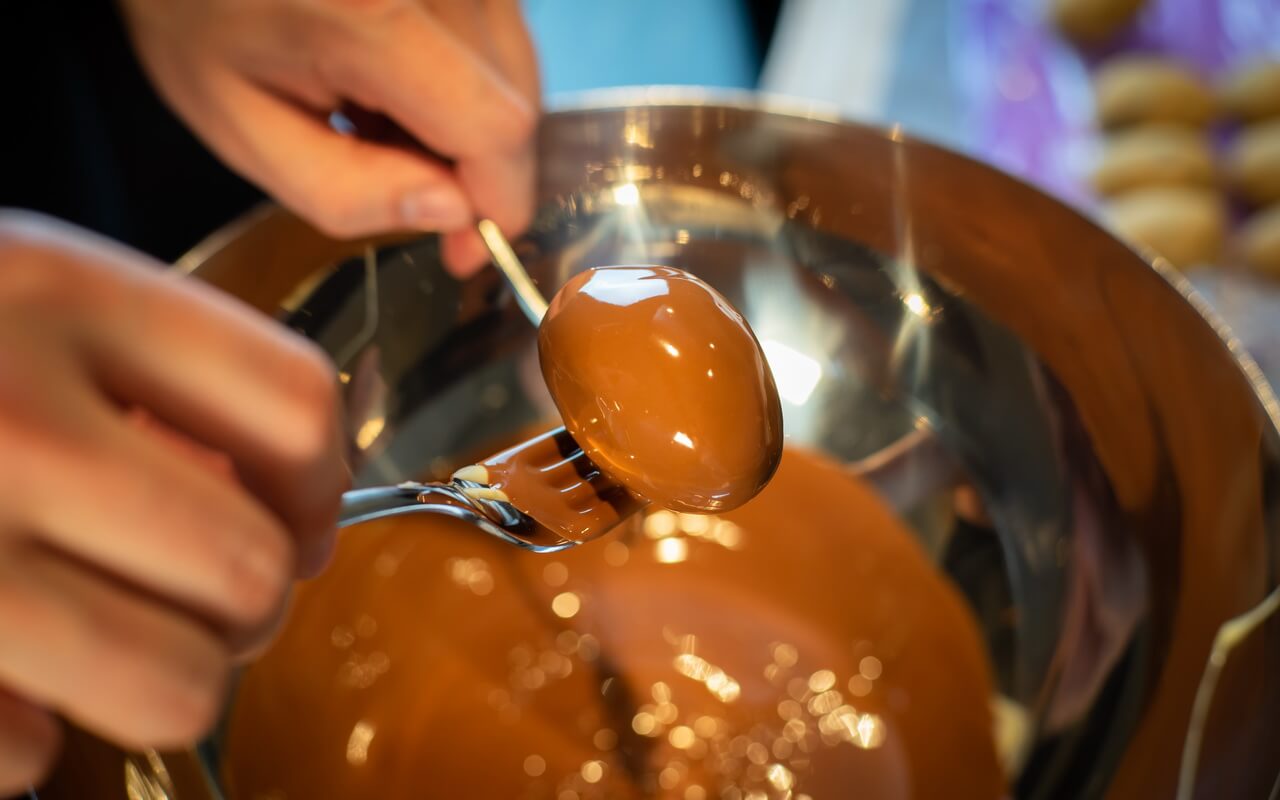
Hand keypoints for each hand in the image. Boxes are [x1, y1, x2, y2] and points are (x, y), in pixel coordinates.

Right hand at [0, 212, 347, 792]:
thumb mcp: (16, 292)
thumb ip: (150, 366)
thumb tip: (289, 500)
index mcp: (59, 293)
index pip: (293, 404)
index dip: (319, 482)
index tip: (297, 518)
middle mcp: (6, 416)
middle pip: (250, 566)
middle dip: (251, 602)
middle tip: (210, 599)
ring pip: (176, 684)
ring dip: (172, 681)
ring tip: (122, 645)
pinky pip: (31, 755)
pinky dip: (26, 737)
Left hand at [118, 0, 539, 275]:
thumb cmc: (199, 18)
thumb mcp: (244, 128)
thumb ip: (347, 191)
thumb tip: (453, 214)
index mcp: (370, 11)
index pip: (495, 126)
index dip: (497, 201)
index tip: (469, 245)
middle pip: (517, 101)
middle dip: (477, 164)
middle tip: (404, 178)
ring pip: (518, 70)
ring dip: (470, 118)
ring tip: (387, 116)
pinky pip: (503, 35)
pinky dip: (467, 76)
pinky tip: (402, 78)